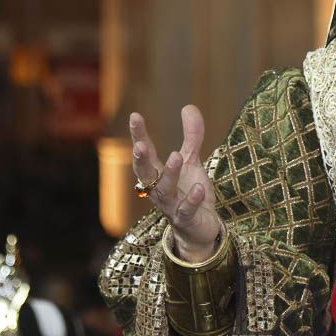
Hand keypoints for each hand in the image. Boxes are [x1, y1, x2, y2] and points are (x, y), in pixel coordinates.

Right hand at [129, 105, 221, 262]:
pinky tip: (198, 187)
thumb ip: (191, 137)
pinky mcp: (186, 219)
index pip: (145, 153)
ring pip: (165, 191)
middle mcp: (159, 190)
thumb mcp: (192, 162)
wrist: (201, 229)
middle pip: (145, 173)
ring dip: (169, 174)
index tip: (135, 116)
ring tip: (176, 156)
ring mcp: (172, 206)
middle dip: (142, 160)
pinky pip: (186, 209)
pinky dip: (191, 199)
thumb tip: (188, 106)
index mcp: (157, 174)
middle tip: (140, 145)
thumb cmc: (190, 193)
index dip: (139, 135)